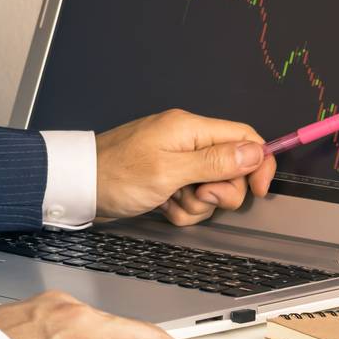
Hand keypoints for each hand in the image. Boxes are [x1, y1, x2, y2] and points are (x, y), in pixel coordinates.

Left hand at [94, 109, 276, 224]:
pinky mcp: (167, 181)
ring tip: (171, 201)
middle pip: (231, 168)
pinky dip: (181, 209)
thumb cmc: (116, 175)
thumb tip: (254, 151)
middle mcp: (186, 142)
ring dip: (197, 205)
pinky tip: (162, 207)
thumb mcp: (170, 171)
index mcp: (190, 129)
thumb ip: (214, 162)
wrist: (79, 187)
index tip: (259, 190)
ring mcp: (176, 162)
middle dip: (220, 192)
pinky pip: (191, 199)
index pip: (243, 137)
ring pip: (211, 189)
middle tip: (195, 195)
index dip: (258, 163)